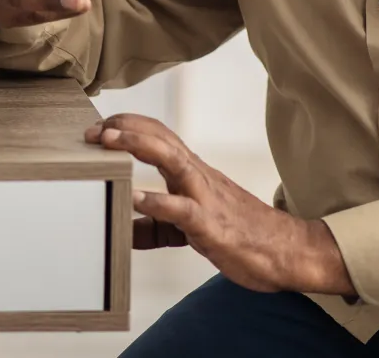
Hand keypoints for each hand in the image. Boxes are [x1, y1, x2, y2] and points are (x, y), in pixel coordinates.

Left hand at [86, 114, 353, 295]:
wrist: (287, 252)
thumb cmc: (242, 236)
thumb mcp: (191, 229)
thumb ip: (158, 227)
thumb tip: (125, 232)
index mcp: (193, 174)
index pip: (159, 135)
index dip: (128, 125)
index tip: (99, 125)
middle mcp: (198, 176)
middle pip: (160, 137)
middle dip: (123, 127)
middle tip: (91, 129)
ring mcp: (206, 197)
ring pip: (171, 159)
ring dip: (137, 145)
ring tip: (107, 141)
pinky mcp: (212, 225)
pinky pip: (183, 209)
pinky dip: (159, 201)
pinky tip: (137, 199)